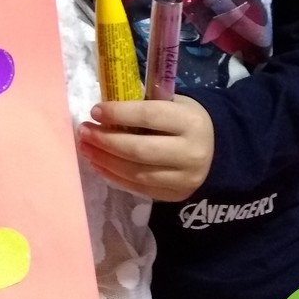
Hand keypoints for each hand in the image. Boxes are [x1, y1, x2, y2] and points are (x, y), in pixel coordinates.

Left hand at [77, 95, 214, 201]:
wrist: (214, 150)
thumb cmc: (182, 120)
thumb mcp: (171, 103)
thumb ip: (142, 104)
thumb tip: (103, 108)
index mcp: (190, 121)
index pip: (149, 116)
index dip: (118, 113)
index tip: (95, 110)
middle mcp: (191, 152)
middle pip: (138, 149)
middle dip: (105, 141)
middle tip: (83, 131)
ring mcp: (184, 178)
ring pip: (135, 172)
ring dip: (104, 160)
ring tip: (85, 147)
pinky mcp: (175, 195)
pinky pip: (138, 188)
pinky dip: (113, 176)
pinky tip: (97, 164)